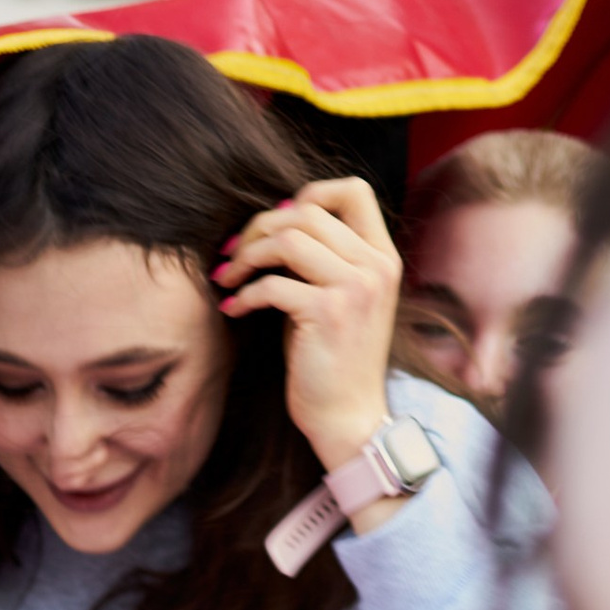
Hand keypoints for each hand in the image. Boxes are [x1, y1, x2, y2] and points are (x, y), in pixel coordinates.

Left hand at [214, 179, 403, 490]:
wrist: (349, 419)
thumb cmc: (333, 360)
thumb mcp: (339, 298)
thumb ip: (321, 258)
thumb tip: (277, 218)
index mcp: (382, 256)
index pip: (352, 190)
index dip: (309, 193)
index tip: (276, 223)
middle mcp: (374, 265)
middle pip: (308, 210)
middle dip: (259, 227)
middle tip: (233, 254)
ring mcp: (355, 287)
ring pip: (289, 238)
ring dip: (247, 255)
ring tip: (228, 278)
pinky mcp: (328, 313)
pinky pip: (273, 284)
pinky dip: (245, 295)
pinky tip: (234, 310)